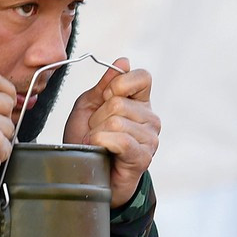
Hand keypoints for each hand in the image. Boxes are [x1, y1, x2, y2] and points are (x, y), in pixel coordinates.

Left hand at [63, 58, 159, 206]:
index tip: (104, 99)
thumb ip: (104, 85)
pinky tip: (101, 150)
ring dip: (97, 133)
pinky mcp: (143, 157)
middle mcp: (151, 119)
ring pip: (117, 121)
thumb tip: (123, 61)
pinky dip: (102, 142)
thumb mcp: (89, 107)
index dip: (118, 84)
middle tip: (95, 131)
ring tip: (98, 144)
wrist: (86, 176)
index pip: (142, 77)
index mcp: (140, 103)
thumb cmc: (88, 142)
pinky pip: (121, 140)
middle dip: (97, 117)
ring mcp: (150, 139)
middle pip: (119, 102)